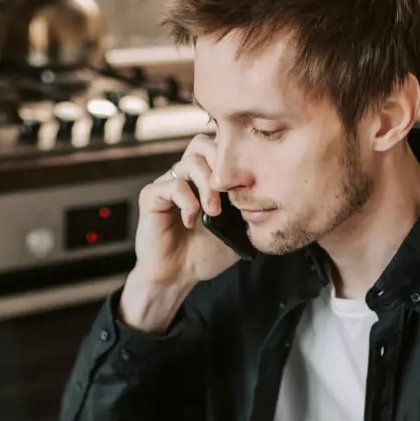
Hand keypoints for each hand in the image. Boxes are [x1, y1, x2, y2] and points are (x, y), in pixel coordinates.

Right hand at [121, 134, 238, 331]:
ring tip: (214, 212)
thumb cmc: (204, 255)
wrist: (177, 277)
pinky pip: (173, 185)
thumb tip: (267, 191)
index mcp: (204, 180)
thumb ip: (248, 209)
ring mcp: (167, 184)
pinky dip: (188, 202)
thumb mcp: (236, 230)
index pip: (218, 148)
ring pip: (191, 162)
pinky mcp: (152, 197)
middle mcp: (185, 177)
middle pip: (202, 144)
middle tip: (231, 192)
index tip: (247, 186)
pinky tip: (191, 221)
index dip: (234, 159)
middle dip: (221, 165)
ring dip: (208, 186)